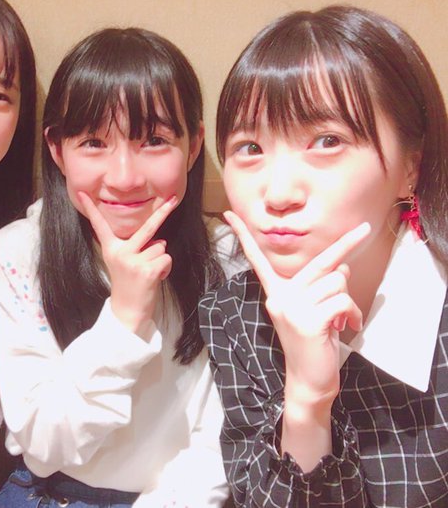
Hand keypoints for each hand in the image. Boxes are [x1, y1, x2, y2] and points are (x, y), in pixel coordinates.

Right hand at [78, 192, 176, 337]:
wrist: (128, 311)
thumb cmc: (129, 285)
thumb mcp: (123, 263)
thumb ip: (134, 247)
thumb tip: (160, 239)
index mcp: (111, 249)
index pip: (99, 226)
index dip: (91, 209)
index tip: (82, 192)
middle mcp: (120, 252)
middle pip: (146, 228)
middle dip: (162, 212)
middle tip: (173, 199)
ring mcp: (133, 261)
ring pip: (161, 246)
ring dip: (160, 258)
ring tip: (149, 271)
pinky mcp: (147, 270)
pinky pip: (166, 258)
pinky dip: (165, 268)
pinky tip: (155, 278)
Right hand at [224, 211, 369, 406]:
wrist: (309, 380)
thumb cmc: (314, 343)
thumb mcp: (314, 309)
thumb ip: (321, 287)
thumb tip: (342, 268)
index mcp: (276, 293)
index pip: (257, 260)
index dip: (243, 236)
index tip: (228, 214)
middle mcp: (279, 297)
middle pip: (320, 264)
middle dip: (346, 244)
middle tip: (365, 229)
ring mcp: (291, 308)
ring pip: (336, 283)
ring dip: (349, 301)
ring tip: (342, 319)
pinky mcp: (307, 321)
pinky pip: (341, 301)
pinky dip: (352, 313)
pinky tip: (346, 327)